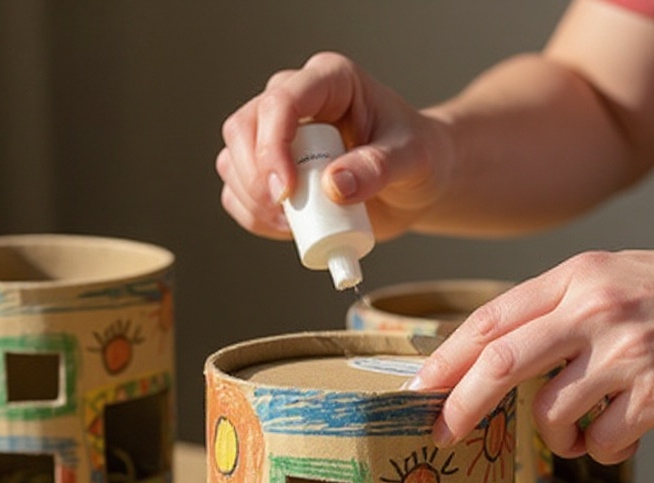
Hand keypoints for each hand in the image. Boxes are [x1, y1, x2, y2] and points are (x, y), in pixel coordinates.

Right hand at [216, 51, 451, 240]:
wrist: (416, 185)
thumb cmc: (420, 159)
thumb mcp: (414, 160)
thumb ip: (379, 168)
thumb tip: (334, 187)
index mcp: (330, 82)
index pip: (280, 101)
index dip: (272, 146)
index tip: (285, 191)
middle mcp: (296, 102)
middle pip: (243, 129)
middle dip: (255, 178)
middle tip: (288, 215)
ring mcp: (279, 137)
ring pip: (233, 161)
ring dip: (252, 201)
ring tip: (295, 225)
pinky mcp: (271, 172)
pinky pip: (238, 193)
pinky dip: (253, 217)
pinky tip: (287, 229)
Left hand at [410, 241, 653, 463]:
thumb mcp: (620, 278)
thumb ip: (562, 311)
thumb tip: (502, 364)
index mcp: (581, 276)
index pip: (493, 319)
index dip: (447, 358)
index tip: (418, 388)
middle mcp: (597, 308)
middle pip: (501, 363)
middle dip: (460, 405)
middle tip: (440, 433)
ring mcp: (628, 351)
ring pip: (551, 413)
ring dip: (555, 436)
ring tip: (581, 431)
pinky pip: (602, 441)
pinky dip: (603, 448)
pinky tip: (626, 432)